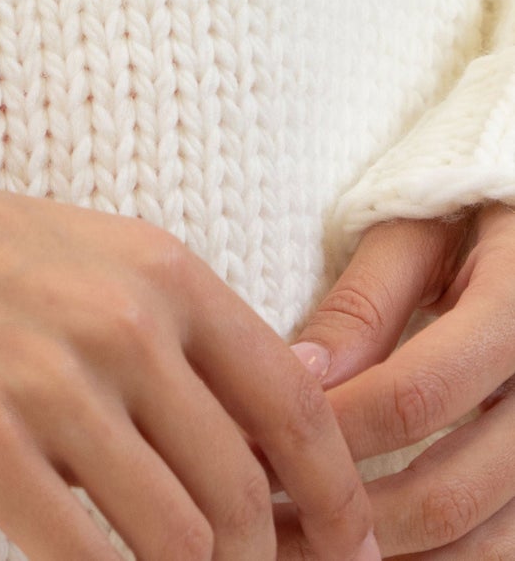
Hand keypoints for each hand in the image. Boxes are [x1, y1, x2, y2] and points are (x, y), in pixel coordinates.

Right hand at [0, 150, 374, 560]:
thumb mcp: (71, 253)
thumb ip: (167, 330)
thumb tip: (266, 450)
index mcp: (154, 265)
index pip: (294, 407)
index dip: (334, 502)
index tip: (341, 554)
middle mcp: (118, 320)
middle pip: (243, 497)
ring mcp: (50, 384)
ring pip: (180, 544)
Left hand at [292, 203, 514, 553]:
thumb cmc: (460, 212)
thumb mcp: (413, 229)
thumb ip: (363, 301)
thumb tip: (304, 372)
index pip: (417, 394)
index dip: (330, 427)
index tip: (248, 439)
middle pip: (450, 492)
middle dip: (345, 515)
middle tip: (258, 516)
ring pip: (481, 542)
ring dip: (385, 555)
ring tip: (293, 545)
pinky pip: (501, 549)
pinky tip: (362, 552)